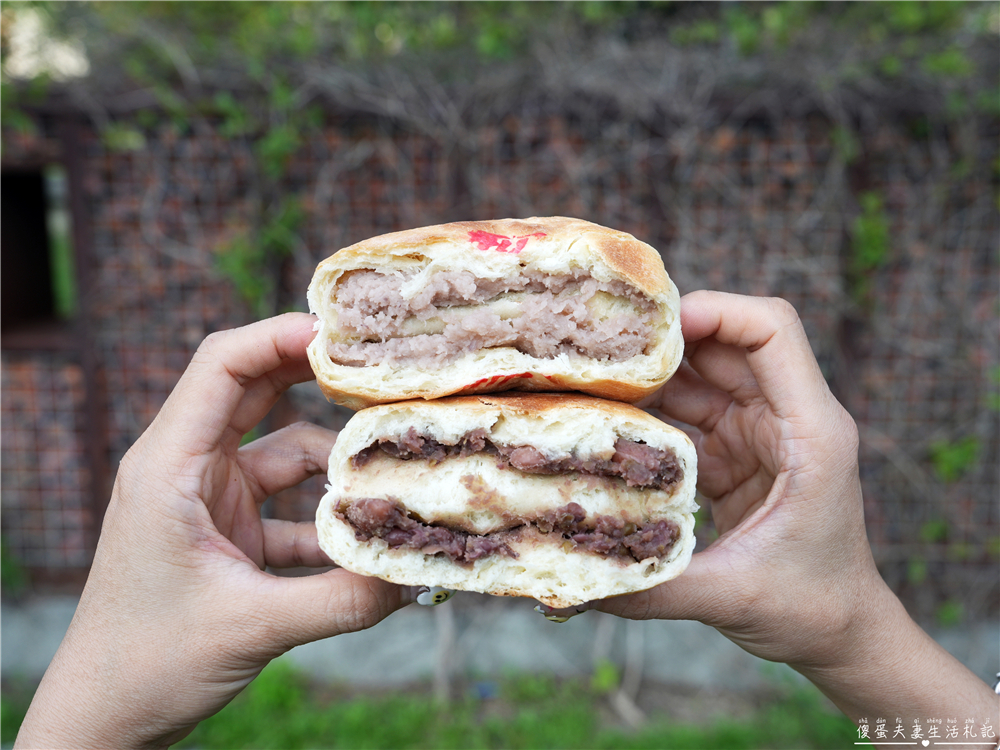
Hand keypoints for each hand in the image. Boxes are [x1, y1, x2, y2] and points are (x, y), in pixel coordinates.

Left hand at [16, 314, 412, 749]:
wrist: (104, 717)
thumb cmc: (147, 664)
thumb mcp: (252, 627)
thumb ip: (341, 600)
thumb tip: (418, 575)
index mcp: (169, 466)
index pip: (222, 366)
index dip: (281, 335)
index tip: (345, 335)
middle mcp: (187, 468)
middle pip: (257, 390)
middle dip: (320, 378)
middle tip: (384, 370)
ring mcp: (209, 498)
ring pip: (285, 452)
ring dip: (336, 468)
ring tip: (393, 479)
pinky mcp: (227, 531)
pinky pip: (290, 507)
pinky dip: (328, 521)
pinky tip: (368, 543)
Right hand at [590, 291, 996, 722]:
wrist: (840, 632)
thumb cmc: (811, 608)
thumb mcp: (733, 597)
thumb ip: (653, 590)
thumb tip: (574, 582)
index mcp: (811, 432)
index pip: (772, 331)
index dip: (714, 311)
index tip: (652, 326)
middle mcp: (789, 418)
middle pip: (726, 343)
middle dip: (665, 340)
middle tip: (600, 353)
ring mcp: (762, 432)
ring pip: (704, 374)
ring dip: (653, 375)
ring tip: (593, 384)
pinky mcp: (738, 452)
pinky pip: (692, 412)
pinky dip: (653, 412)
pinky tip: (611, 423)